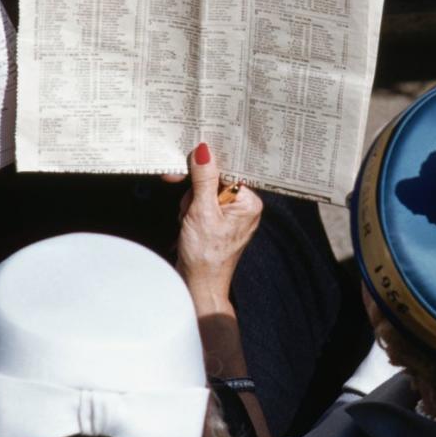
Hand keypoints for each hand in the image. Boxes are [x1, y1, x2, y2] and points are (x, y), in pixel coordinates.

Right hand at [174, 142, 261, 310]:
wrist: (198, 285)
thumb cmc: (205, 255)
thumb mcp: (202, 211)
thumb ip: (203, 179)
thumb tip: (204, 151)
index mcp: (249, 202)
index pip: (227, 169)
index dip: (205, 166)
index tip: (186, 162)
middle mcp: (243, 205)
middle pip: (214, 179)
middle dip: (195, 191)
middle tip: (187, 207)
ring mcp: (230, 213)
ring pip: (203, 190)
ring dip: (190, 202)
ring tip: (189, 221)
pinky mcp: (217, 220)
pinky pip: (201, 203)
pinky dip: (190, 210)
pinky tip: (187, 222)